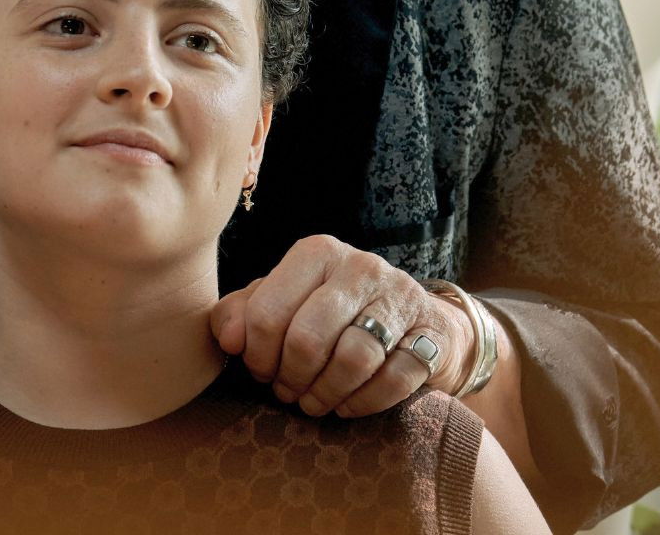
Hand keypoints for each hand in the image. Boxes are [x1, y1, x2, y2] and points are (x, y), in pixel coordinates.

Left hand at [210, 235, 473, 417]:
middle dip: (291, 378)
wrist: (413, 319)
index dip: (257, 356)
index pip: (266, 313)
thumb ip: (242, 313)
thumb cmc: (331, 312)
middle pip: (308, 338)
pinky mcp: (430, 334)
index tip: (262, 371)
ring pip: (353, 360)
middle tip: (288, 392)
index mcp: (316, 253)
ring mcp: (400, 299)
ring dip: (325, 394)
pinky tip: (347, 405)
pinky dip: (363, 403)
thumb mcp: (282, 302)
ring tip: (314, 402)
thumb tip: (228, 340)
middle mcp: (360, 267)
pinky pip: (393, 379)